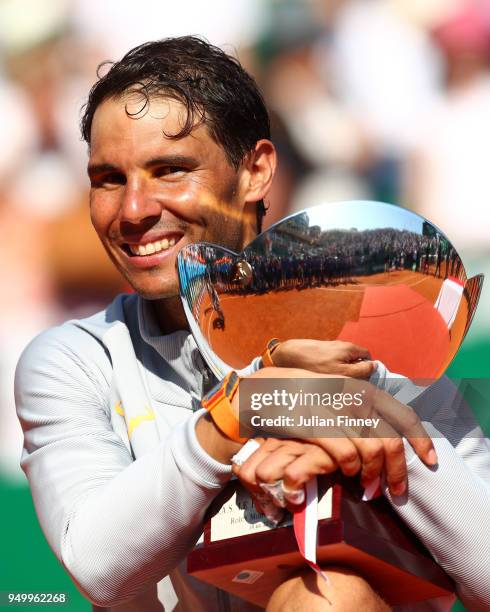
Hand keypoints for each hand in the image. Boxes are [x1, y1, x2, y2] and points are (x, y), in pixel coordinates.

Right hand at [232, 368, 437, 498]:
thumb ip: (359, 412)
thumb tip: (384, 440)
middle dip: (397, 471)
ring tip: (368, 490)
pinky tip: (346, 474)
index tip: (430, 460)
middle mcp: (354, 397)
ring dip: (373, 476)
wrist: (265, 389)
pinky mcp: (317, 423)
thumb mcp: (336, 396)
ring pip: (371, 451)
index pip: (402, 414)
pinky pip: (345, 453)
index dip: (420, 439)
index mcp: (362, 390)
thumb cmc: (302, 397)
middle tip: (394, 491)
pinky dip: (350, 469)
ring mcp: (335, 410)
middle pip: (390, 440)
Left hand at [271, 339, 375, 378]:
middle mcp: (342, 345)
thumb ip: (360, 370)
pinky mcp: (321, 351)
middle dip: (354, 373)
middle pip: (355, 360)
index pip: (368, 357)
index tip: (363, 381)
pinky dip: (330, 371)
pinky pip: (332, 363)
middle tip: (347, 385)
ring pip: (343, 363)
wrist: (290, 355)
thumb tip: (375, 367)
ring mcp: (331, 347)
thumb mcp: (342, 372)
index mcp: (350, 348)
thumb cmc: (316, 365)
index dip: (368, 369)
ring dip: (341, 374)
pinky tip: (322, 379)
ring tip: (333, 384)